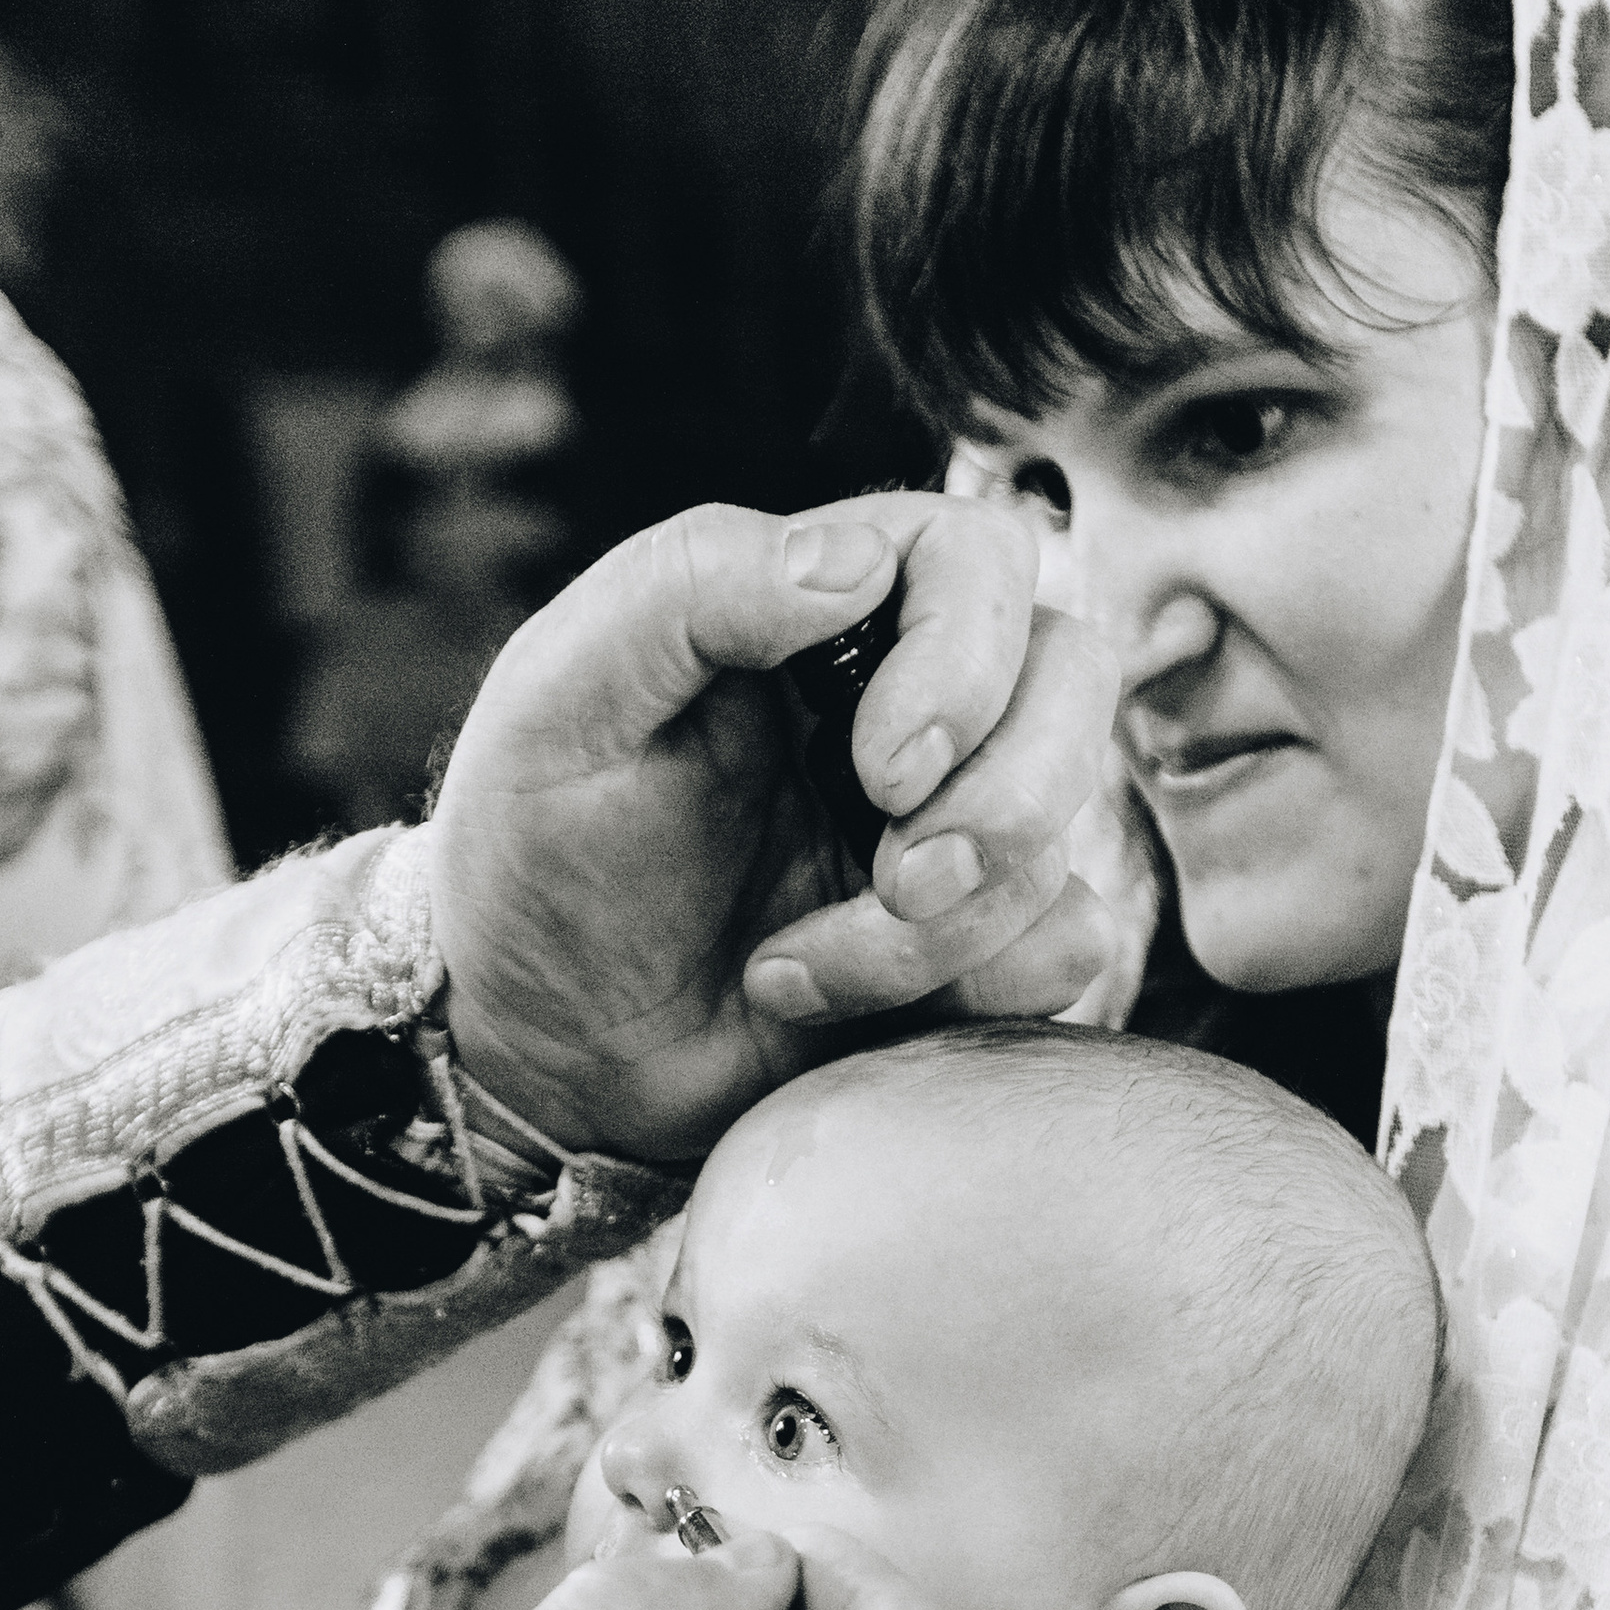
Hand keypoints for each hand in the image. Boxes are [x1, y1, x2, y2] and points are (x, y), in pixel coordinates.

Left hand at [429, 496, 1119, 1166]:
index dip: (967, 655)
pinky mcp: (978, 942)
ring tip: (792, 967)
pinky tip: (824, 1001)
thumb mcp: (557, 704)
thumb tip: (855, 558)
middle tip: (894, 877)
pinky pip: (1066, 946)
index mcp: (821, 612)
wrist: (546, 1054)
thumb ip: (683, 588)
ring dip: (940, 927)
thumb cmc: (535, 863)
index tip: (880, 766)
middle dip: (1004, 797)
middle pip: (1074, 676)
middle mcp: (910, 700)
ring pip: (1063, 831)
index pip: (982, 555)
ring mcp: (954, 822)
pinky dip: (958, 989)